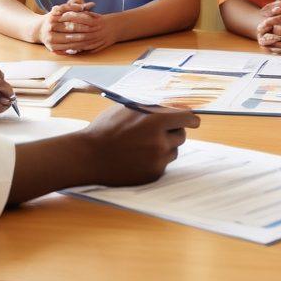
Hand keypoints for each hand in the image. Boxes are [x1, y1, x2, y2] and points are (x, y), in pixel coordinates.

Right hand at [39, 0, 98, 53]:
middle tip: (95, 30)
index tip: (93, 19)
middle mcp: (50, 27)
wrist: (39, 29)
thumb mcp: (63, 9)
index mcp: (53, 16)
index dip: (82, 18)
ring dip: (82, 40)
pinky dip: (76, 47)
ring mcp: (50, 38)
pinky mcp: (51, 47)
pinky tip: (84, 46)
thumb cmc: (55, 17)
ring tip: (92, 38)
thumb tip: (91, 4)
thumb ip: (76, 5)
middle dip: (84, 29)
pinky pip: (66, 48)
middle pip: (71, 28)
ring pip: (70, 40)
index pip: (71, 17)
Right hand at [78, 104, 200, 185]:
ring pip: (173, 150)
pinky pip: (163, 164)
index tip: (193, 120)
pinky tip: (137, 157)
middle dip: (173, 132)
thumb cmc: (107, 128)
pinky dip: (155, 160)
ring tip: (142, 145)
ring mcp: (157, 160)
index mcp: (155, 121)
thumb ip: (154, 107)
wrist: (88, 156)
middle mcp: (160, 141)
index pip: (187, 118)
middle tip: (157, 131)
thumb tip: (178, 106)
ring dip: (164, 146)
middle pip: (182, 135)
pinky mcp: (153, 175)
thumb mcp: (129, 109)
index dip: (191, 119)